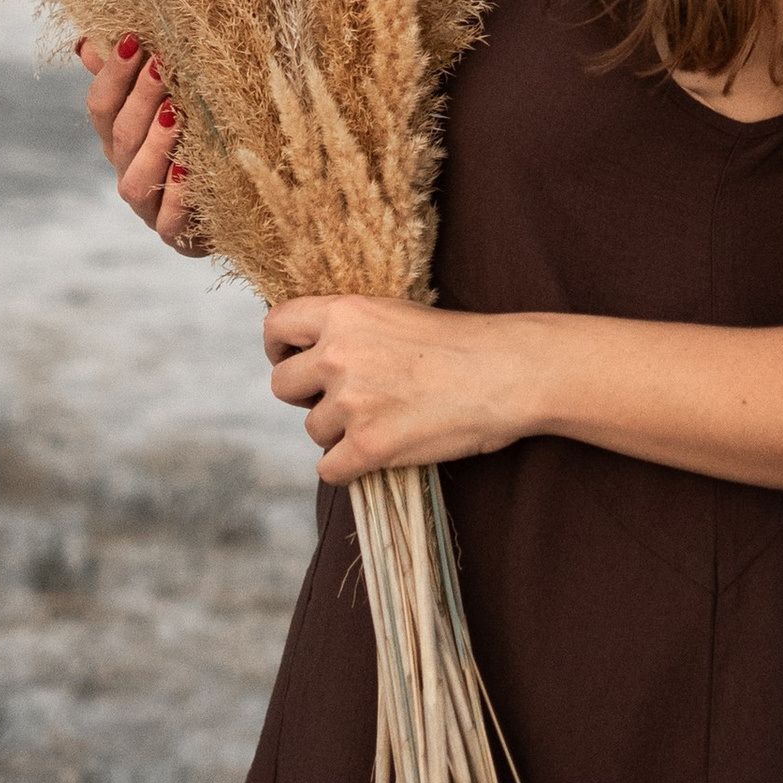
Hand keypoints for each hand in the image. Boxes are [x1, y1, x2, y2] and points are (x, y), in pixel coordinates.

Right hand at [78, 34, 206, 256]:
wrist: (238, 209)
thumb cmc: (202, 144)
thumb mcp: (173, 104)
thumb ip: (132, 77)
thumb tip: (87, 41)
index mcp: (120, 139)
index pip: (101, 105)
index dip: (112, 73)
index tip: (134, 38)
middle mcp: (128, 170)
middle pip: (121, 135)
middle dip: (140, 97)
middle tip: (161, 64)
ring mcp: (149, 207)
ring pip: (137, 179)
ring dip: (155, 143)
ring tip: (174, 112)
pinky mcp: (176, 235)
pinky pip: (170, 219)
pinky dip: (178, 194)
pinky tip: (189, 167)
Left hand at [262, 296, 545, 482]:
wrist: (507, 372)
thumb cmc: (464, 343)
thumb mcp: (397, 314)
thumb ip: (353, 328)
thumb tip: (318, 351)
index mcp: (344, 313)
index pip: (276, 326)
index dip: (278, 348)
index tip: (293, 361)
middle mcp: (338, 354)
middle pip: (281, 385)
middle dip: (303, 396)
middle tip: (335, 401)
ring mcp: (351, 402)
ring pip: (312, 429)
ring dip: (337, 432)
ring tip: (380, 422)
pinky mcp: (369, 446)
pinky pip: (330, 469)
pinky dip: (348, 468)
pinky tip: (374, 457)